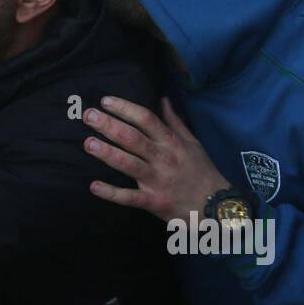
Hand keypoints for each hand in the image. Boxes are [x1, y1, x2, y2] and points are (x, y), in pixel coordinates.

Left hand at [82, 96, 228, 223]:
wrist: (215, 205)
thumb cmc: (202, 171)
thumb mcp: (193, 143)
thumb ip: (175, 121)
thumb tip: (162, 99)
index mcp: (171, 142)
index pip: (146, 119)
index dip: (125, 108)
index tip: (105, 100)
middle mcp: (162, 158)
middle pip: (132, 138)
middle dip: (109, 125)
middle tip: (88, 115)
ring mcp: (157, 180)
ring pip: (128, 164)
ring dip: (107, 153)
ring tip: (88, 143)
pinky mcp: (153, 201)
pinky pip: (129, 197)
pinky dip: (111, 193)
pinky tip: (94, 186)